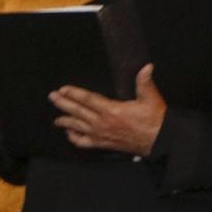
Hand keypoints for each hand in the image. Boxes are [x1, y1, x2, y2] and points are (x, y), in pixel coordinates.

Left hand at [50, 63, 167, 155]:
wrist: (158, 140)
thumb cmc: (154, 120)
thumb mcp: (151, 98)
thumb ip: (145, 82)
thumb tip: (146, 67)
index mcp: (111, 110)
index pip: (87, 99)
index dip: (74, 93)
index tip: (63, 89)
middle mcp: (102, 123)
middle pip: (77, 112)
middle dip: (63, 103)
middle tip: (52, 97)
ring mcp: (100, 134)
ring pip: (77, 127)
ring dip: (64, 121)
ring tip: (56, 118)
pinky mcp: (102, 144)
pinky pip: (83, 142)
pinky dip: (74, 138)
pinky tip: (69, 133)